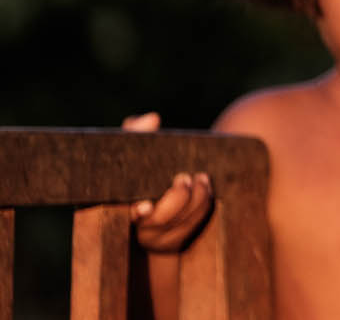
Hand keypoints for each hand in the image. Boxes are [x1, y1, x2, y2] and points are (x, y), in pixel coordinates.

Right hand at [122, 113, 214, 253]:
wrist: (143, 200)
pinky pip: (195, 224)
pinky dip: (203, 205)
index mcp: (114, 207)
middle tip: (183, 178)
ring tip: (200, 178)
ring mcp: (155, 238)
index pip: (123, 214)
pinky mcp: (175, 241)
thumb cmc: (131, 169)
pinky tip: (205, 187)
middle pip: (159, 222)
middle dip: (176, 199)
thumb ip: (134, 134)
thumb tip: (152, 119)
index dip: (135, 213)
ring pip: (181, 223)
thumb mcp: (127, 152)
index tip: (144, 207)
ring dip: (195, 199)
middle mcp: (134, 227)